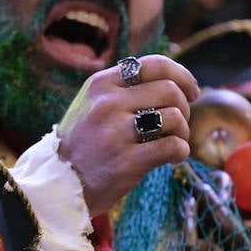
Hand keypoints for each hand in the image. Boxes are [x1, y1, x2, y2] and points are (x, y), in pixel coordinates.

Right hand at [57, 55, 200, 215]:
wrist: (59, 186)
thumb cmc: (84, 146)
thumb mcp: (91, 105)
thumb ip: (123, 89)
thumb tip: (175, 82)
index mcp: (101, 84)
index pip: (154, 64)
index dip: (181, 75)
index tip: (191, 91)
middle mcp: (107, 104)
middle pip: (170, 89)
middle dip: (184, 106)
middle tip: (178, 124)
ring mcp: (115, 133)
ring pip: (175, 117)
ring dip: (183, 131)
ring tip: (172, 142)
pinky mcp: (126, 162)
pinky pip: (173, 146)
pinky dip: (181, 152)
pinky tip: (172, 158)